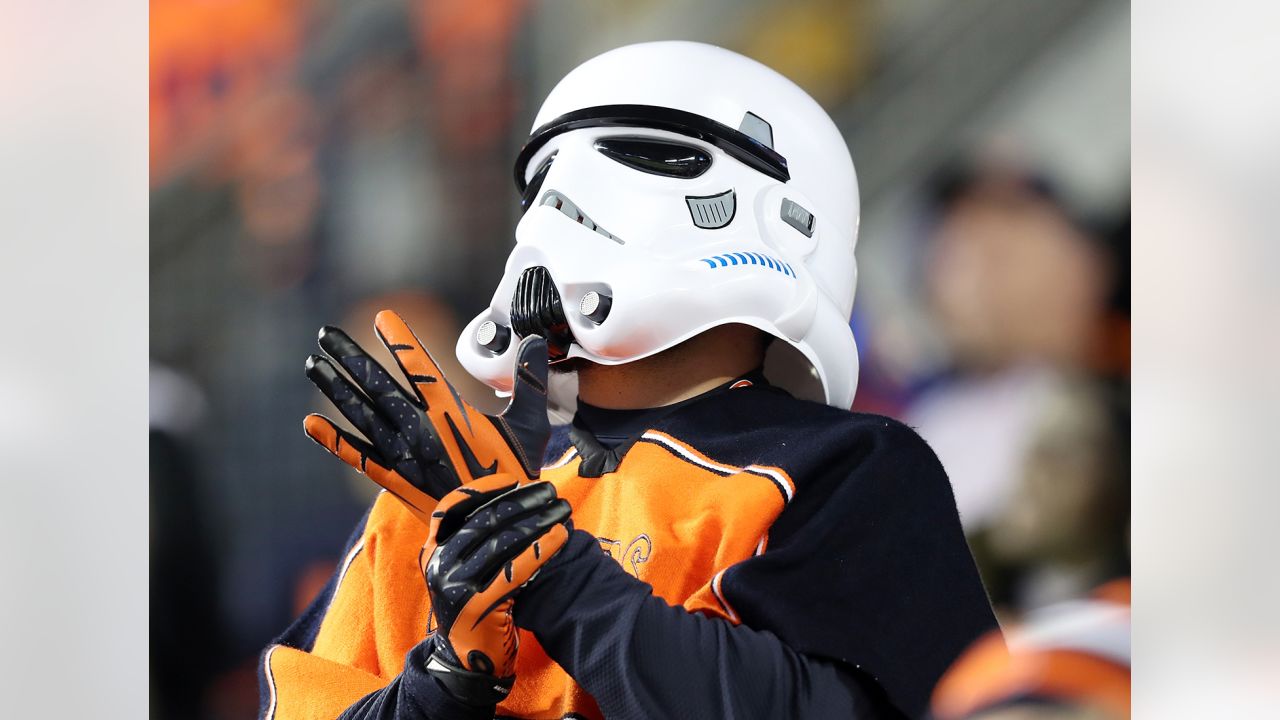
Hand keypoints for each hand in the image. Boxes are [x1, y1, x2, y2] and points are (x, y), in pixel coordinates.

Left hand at [303, 309, 550, 523]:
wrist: (496, 532)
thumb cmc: (515, 476)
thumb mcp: (531, 425)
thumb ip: (530, 380)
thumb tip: (539, 340)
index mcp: (451, 412)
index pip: (419, 366)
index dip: (400, 340)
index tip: (382, 316)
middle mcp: (419, 429)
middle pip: (378, 385)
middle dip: (351, 357)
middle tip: (327, 333)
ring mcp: (403, 456)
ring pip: (361, 415)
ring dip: (335, 388)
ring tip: (313, 364)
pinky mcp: (395, 481)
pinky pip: (358, 456)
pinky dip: (334, 441)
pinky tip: (311, 424)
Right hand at [419, 474, 570, 705]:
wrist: (467, 662)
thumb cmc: (476, 607)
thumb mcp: (463, 571)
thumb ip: (476, 541)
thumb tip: (512, 499)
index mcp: (433, 551)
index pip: (452, 507)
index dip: (482, 489)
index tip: (514, 480)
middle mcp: (438, 565)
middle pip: (484, 520)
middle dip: (521, 502)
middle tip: (550, 492)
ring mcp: (455, 586)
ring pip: (502, 541)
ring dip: (537, 521)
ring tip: (562, 511)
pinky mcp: (478, 606)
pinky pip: (515, 569)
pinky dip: (541, 550)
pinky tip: (560, 538)